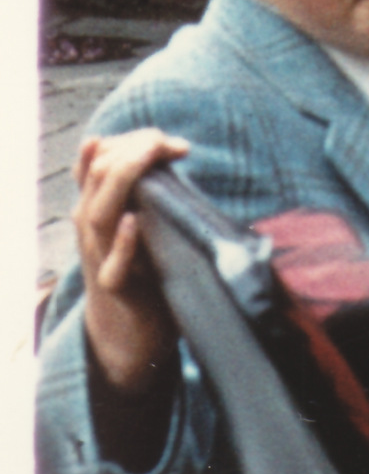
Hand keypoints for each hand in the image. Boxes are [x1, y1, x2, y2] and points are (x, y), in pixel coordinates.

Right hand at [73, 129, 190, 392]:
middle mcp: (92, 229)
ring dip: (124, 180)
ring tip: (148, 156)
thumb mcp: (145, 228)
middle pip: (98, 179)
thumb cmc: (143, 274)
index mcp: (98, 211)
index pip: (100, 163)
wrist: (130, 333)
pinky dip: (123, 242)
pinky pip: (114, 265)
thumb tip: (171, 159)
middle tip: (165, 141)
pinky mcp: (115, 288)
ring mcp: (99, 258)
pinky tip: (133, 220)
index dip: (128, 143)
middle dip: (130, 152)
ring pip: (97, 213)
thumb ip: (152, 197)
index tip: (168, 140)